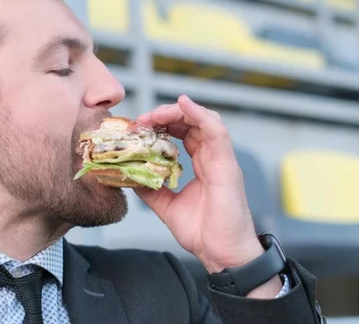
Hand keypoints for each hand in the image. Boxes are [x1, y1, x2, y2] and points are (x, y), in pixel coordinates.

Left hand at [135, 95, 281, 297]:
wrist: (221, 253)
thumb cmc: (204, 233)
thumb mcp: (167, 206)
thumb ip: (151, 189)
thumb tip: (130, 178)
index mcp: (203, 164)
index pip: (184, 133)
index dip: (163, 125)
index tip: (140, 127)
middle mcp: (213, 158)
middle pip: (192, 122)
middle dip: (166, 116)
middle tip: (142, 120)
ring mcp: (222, 159)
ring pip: (204, 120)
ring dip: (178, 112)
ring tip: (155, 115)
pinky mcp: (227, 164)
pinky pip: (216, 131)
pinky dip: (199, 114)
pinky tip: (183, 104)